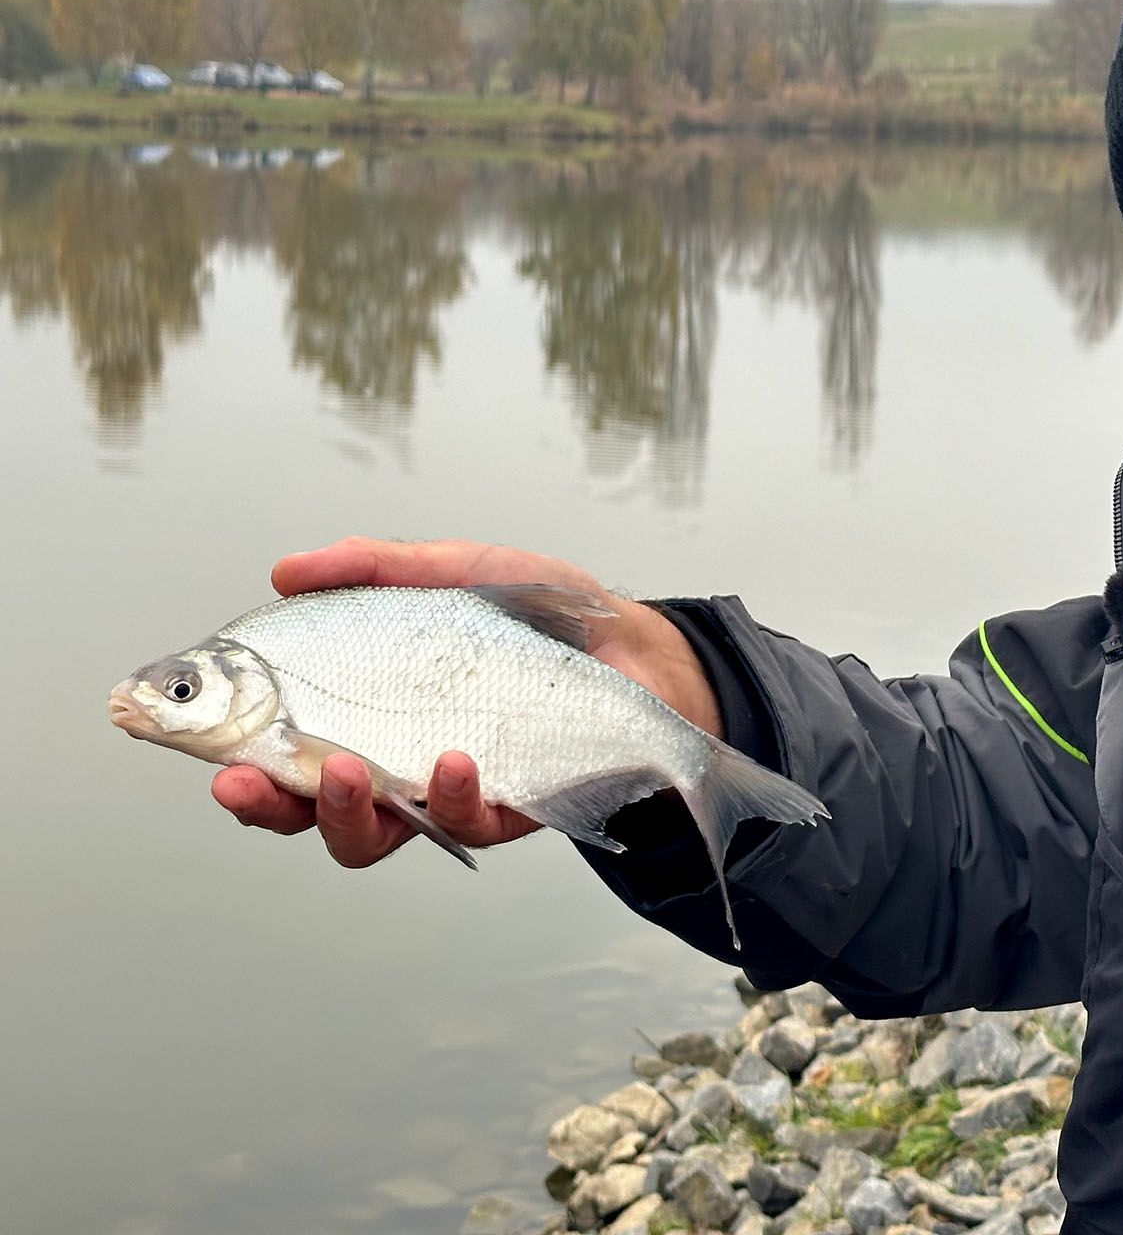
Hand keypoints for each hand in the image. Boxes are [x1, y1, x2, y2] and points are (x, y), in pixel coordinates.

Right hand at [212, 536, 720, 867]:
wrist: (638, 646)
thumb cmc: (540, 611)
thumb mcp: (455, 570)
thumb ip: (375, 566)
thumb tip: (287, 570)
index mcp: (362, 711)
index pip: (276, 746)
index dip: (233, 755)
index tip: (202, 750)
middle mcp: (391, 764)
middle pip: (303, 809)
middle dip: (265, 803)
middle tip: (243, 783)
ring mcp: (445, 794)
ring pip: (371, 837)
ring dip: (348, 812)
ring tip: (350, 772)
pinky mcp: (506, 809)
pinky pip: (464, 823)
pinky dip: (451, 795)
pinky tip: (454, 759)